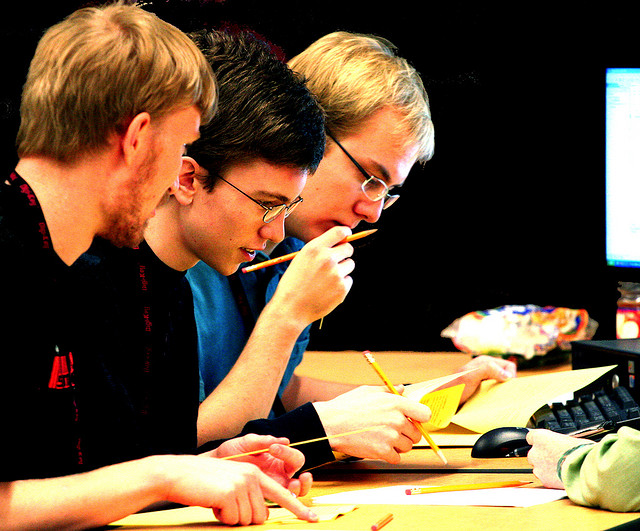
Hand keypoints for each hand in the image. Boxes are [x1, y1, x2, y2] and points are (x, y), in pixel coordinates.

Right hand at [156, 454, 316, 525]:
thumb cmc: (203, 483)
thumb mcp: (232, 484)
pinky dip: (221, 516)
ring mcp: (243, 483)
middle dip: (243, 518)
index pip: (282, 494)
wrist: (178, 473)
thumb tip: (262, 516)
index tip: (314, 518)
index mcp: (256, 473)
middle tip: (226, 505)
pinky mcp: (231, 492)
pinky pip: (233, 519)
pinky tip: (212, 501)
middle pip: (261, 515)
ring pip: (247, 520)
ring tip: (218, 501)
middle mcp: (253, 476)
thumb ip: (250, 494)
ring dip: (231, 517)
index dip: (299, 508)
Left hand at [207, 434, 311, 496]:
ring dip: (298, 490)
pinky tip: (272, 495)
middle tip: (303, 477)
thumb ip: (263, 440)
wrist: (214, 465)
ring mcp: (272, 488)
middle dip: (306, 480)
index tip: (273, 448)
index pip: (295, 458)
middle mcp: (279, 474)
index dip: (288, 453)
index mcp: (278, 459)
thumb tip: (285, 440)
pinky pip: (276, 503)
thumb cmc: (232, 452)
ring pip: (294, 494)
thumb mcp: (246, 442)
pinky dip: (281, 501)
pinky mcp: (262, 499)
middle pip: (302, 480)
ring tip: (294, 485)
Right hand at [271, 226, 354, 326]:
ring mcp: (336, 274)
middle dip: (344, 253)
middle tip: (335, 262)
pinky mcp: (342, 288)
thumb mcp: (300, 259)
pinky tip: (327, 290)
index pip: (339, 232)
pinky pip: (348, 280)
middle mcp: (327, 259)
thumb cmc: (293, 284)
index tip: (346, 236)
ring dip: (342, 269)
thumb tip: (338, 243)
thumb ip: (318, 250)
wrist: (291, 309)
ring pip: (350, 264)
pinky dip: (341, 284)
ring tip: (326, 279)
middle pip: (348, 248)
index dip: (345, 233)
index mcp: (314, 249)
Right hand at [313, 385, 431, 462]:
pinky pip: (396, 458)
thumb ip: (389, 391)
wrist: (330, 423)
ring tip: (382, 438)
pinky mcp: (382, 451)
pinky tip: (378, 447)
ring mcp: (390, 437)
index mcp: (396, 403)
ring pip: (407, 447)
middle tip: (393, 431)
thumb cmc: (347, 406)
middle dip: (407, 434)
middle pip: (417, 434)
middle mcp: (397, 420)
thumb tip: (402, 389)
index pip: (425, 414)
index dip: (421, 419)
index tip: (414, 420)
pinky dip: (389, 455)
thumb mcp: (368, 391)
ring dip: (398, 445)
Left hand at [448, 355, 516, 402]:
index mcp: (484, 361)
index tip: (505, 388)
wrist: (442, 400)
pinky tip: (490, 400)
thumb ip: (488, 370)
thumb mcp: (470, 377)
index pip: (509, 366)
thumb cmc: (454, 388)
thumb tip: (507, 374)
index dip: (510, 377)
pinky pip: (495, 390)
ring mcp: (483, 378)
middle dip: (507, 384)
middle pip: (506, 374)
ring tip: (495, 398)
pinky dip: (496, 395)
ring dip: (501, 391)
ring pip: (501, 383)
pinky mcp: (481, 387)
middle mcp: (485, 368)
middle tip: (500, 394)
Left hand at [526, 429, 593, 488]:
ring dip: (545, 469)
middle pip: (533, 454)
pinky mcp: (543, 480)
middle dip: (542, 457)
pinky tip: (561, 477)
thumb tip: (562, 444)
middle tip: (555, 459)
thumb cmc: (580, 452)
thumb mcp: (569, 439)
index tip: (544, 445)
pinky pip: (544, 479)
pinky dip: (550, 479)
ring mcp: (538, 467)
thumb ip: (558, 441)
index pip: (531, 437)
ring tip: (560, 469)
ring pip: (537, 468)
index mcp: (540, 437)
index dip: (539, 442)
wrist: (584, 469)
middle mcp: (535, 452)